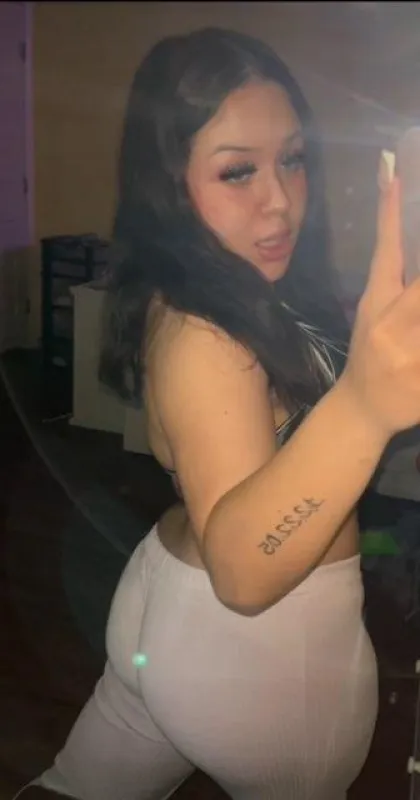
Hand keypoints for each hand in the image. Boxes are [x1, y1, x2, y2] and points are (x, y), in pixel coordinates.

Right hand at [340, 151, 419, 439]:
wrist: (361, 410)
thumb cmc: (372, 353)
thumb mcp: (374, 310)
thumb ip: (395, 272)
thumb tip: (402, 232)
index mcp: (376, 305)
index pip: (387, 253)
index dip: (391, 216)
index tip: (395, 176)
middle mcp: (392, 328)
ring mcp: (410, 359)